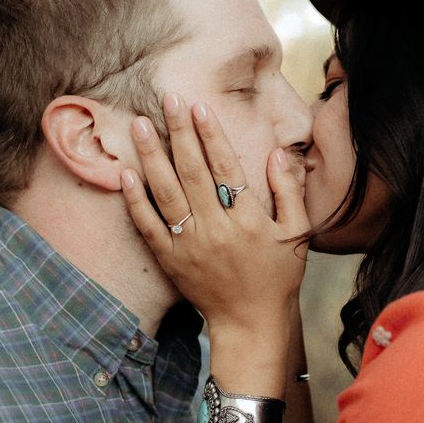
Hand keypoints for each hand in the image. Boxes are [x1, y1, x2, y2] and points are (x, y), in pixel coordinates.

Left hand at [120, 93, 309, 344]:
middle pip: (193, 172)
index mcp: (248, 220)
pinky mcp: (171, 260)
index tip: (199, 108)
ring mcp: (190, 245)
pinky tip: (126, 173)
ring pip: (166, 193)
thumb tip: (278, 152)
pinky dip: (136, 200)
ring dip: (151, 156)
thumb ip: (289, 191)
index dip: (212, 136)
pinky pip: (149, 226)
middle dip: (179, 133)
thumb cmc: (277, 277)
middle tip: (166, 99)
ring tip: (138, 125)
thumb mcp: (296, 233)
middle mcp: (216, 229)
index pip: (226, 168)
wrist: (250, 323)